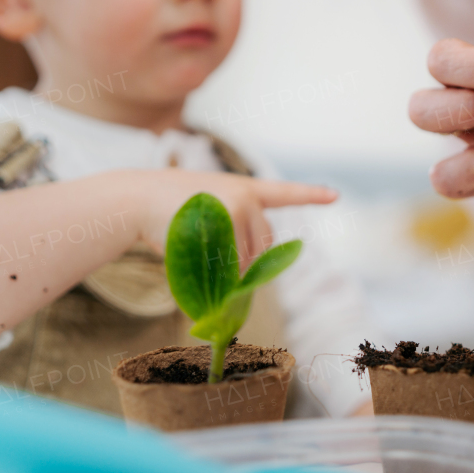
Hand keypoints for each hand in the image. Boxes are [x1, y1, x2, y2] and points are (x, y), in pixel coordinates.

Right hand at [127, 170, 335, 267]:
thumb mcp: (206, 214)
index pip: (283, 193)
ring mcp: (237, 209)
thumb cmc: (168, 211)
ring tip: (200, 260)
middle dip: (246, 264)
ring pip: (247, 259)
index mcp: (244, 190)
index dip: (310, 195)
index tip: (335, 195)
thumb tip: (244, 281)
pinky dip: (220, 277)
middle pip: (263, 245)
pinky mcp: (225, 223)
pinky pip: (231, 264)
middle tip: (220, 270)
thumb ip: (231, 235)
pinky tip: (197, 262)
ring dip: (230, 274)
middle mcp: (246, 197)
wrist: (138, 198)